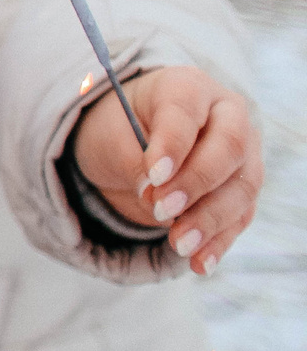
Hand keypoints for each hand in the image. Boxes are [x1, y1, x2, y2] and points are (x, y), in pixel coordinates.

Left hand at [71, 66, 261, 275]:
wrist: (130, 141)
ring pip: (241, 187)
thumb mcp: (109, 136)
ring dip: (210, 220)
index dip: (173, 144)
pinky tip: (200, 263)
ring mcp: (241, 153)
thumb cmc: (118, 127)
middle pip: (229, 147)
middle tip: (162, 211)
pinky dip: (219, 241)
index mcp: (186, 86)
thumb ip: (131, 158)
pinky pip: (239, 217)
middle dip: (197, 183)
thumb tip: (154, 195)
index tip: (153, 175)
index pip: (187, 112)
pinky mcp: (241, 189)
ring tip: (178, 245)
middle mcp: (225, 115)